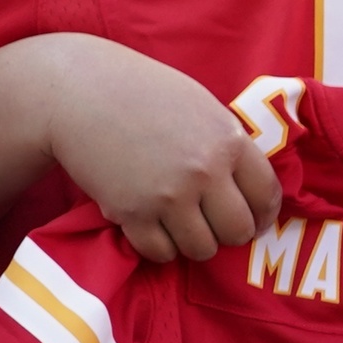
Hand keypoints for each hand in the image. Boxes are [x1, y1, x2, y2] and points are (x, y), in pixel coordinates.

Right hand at [36, 37, 280, 262]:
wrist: (75, 90)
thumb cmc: (140, 92)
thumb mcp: (200, 107)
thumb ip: (227, 145)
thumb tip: (251, 187)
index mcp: (228, 141)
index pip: (267, 197)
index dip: (263, 214)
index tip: (252, 218)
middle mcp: (204, 171)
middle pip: (239, 231)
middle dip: (227, 232)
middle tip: (210, 222)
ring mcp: (169, 194)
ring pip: (203, 249)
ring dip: (192, 242)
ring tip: (177, 223)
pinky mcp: (132, 212)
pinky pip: (161, 253)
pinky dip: (158, 247)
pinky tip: (151, 227)